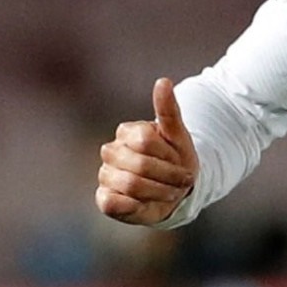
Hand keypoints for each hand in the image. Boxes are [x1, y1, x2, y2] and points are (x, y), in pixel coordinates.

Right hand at [94, 78, 197, 226]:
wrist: (176, 191)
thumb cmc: (177, 160)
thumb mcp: (179, 136)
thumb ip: (169, 109)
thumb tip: (163, 81)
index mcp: (127, 133)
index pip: (146, 141)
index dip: (170, 157)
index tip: (183, 163)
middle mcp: (111, 152)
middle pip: (140, 165)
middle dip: (168, 177)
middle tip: (181, 182)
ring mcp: (105, 175)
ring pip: (130, 185)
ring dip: (159, 192)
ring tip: (170, 192)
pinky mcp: (104, 198)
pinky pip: (114, 203)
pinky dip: (136, 205)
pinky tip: (147, 202)